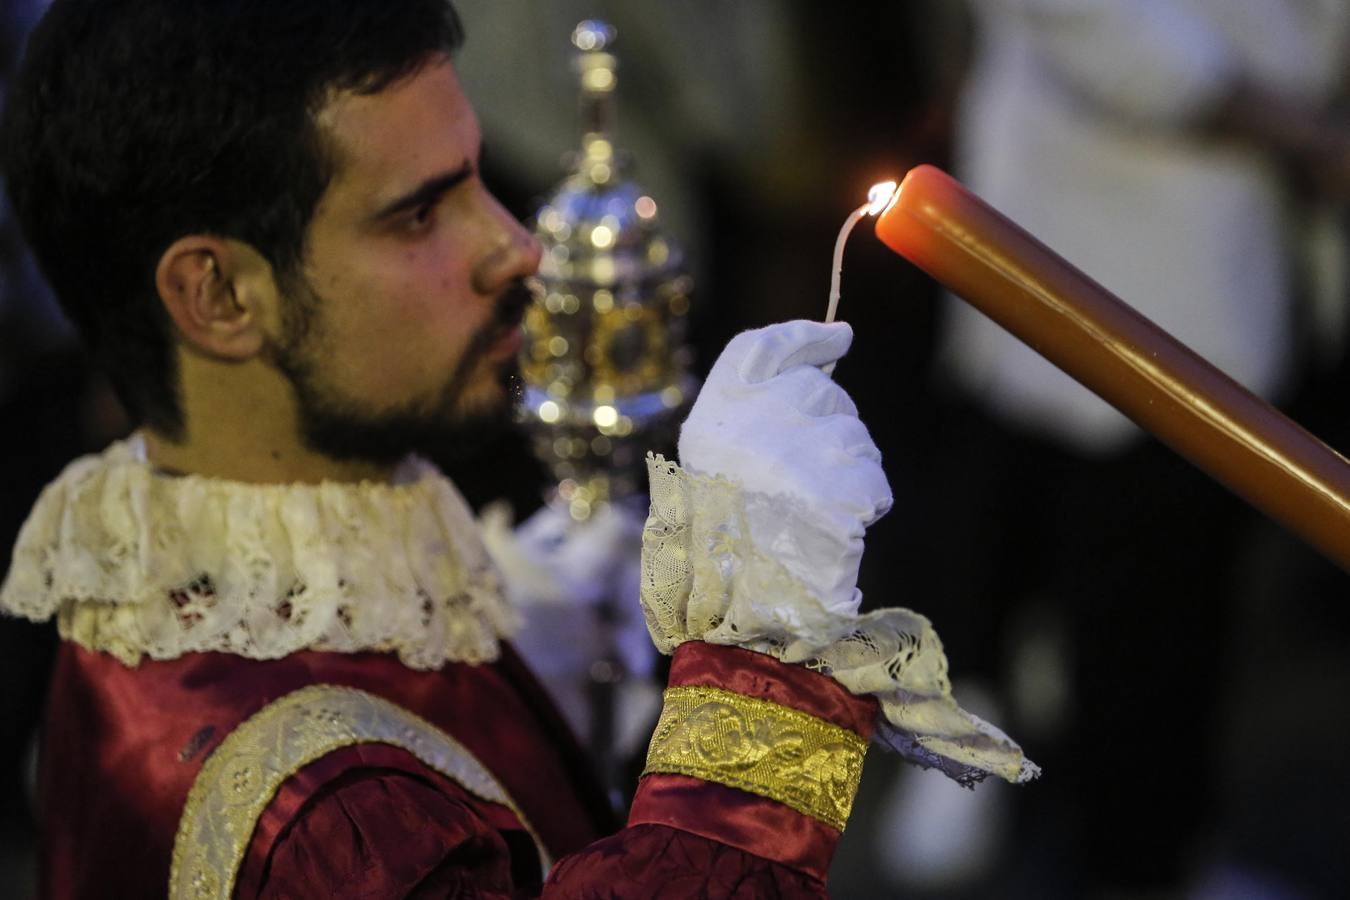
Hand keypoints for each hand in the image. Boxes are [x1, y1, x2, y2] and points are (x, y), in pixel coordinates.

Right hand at [677, 320, 891, 613]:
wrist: (738, 607)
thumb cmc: (722, 531)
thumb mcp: (714, 457)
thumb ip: (760, 398)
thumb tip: (841, 337)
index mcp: (718, 412)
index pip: (765, 347)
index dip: (805, 339)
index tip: (838, 338)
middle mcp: (764, 419)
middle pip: (821, 393)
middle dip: (821, 428)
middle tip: (790, 479)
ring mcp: (810, 453)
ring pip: (852, 440)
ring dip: (842, 471)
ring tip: (803, 512)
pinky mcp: (849, 491)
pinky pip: (871, 485)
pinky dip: (859, 507)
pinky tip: (828, 531)